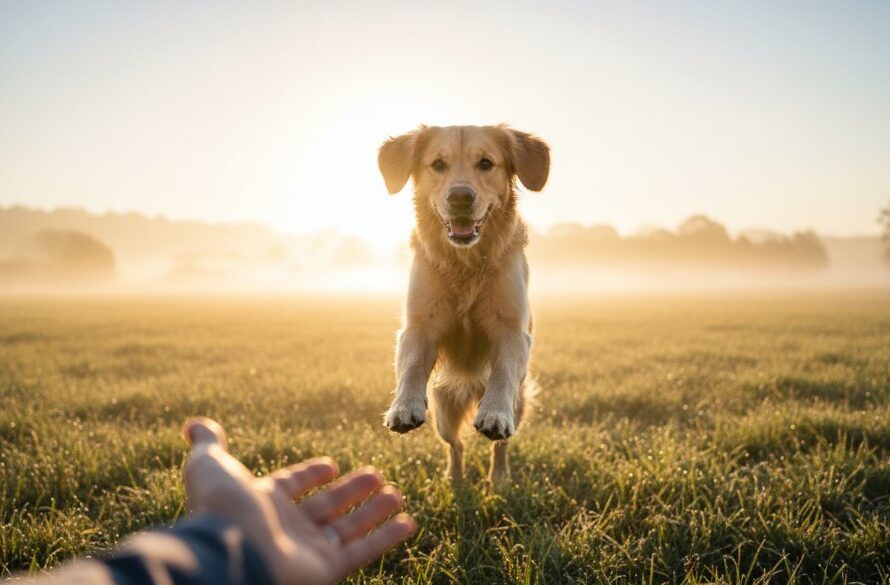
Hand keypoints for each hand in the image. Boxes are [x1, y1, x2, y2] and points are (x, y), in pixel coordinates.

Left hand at [183, 417, 415, 584]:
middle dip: (352, 491)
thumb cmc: (222, 509)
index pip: (292, 486)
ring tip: (397, 493)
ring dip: (374, 511)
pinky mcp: (327, 570)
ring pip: (348, 528)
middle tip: (377, 475)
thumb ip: (209, 445)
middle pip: (326, 506)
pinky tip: (408, 522)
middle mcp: (286, 527)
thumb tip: (194, 424)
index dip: (310, 474)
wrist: (231, 554)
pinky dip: (386, 537)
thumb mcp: (211, 467)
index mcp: (262, 502)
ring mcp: (308, 550)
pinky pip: (363, 551)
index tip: (332, 465)